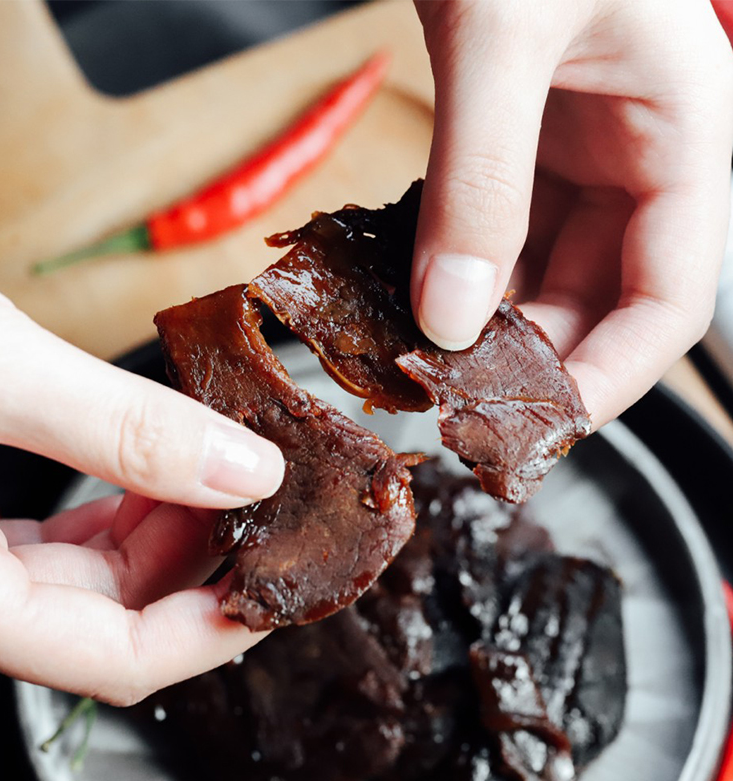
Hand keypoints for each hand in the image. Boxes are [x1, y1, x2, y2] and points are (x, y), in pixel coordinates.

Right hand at [0, 240, 283, 704]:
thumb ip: (117, 427)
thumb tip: (243, 470)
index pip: (107, 656)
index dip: (204, 633)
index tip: (271, 589)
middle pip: (110, 611)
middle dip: (197, 563)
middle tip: (262, 505)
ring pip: (93, 567)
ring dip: (166, 525)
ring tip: (221, 470)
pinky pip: (66, 526)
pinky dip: (127, 495)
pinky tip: (162, 460)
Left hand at [413, 0, 732, 427]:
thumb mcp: (503, 41)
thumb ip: (481, 182)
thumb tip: (451, 316)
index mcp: (681, 134)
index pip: (670, 296)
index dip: (617, 374)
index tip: (548, 425)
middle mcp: (633, 158)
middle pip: (598, 299)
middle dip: (536, 361)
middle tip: (467, 412)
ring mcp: (571, 156)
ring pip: (541, 276)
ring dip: (488, 328)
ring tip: (431, 371)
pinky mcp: (514, 150)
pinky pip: (494, 237)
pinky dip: (456, 276)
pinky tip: (415, 301)